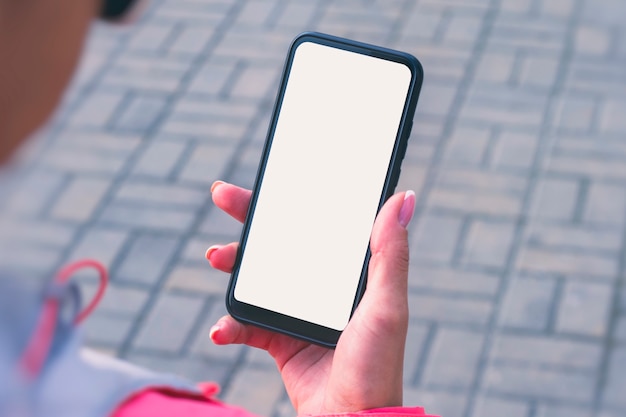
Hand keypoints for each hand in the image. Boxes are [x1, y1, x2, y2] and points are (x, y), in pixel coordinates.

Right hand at [206, 181, 414, 414]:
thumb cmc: (378, 366)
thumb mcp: (388, 306)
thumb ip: (390, 254)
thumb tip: (402, 197)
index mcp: (348, 273)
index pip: (319, 225)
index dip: (294, 201)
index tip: (271, 178)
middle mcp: (321, 287)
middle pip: (281, 244)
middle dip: (251, 220)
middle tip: (224, 195)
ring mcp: (298, 312)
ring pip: (258, 277)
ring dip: (233, 264)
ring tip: (217, 257)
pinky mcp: (279, 340)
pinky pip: (247, 324)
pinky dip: (230, 324)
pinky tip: (222, 329)